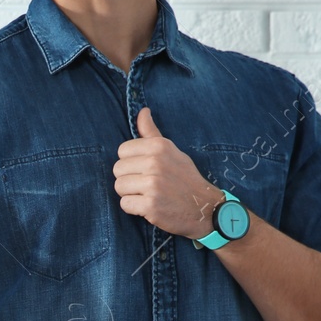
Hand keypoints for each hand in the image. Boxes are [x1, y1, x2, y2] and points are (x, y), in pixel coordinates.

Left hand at [114, 107, 226, 238]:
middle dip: (128, 178)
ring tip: (147, 194)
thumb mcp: (171, 150)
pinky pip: (125, 204)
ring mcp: (152, 184)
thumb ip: (151, 133)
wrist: (203, 206)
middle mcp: (155, 162)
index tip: (144, 169)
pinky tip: (148, 206)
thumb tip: (142, 111)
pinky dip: (134, 208)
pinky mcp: (150, 205)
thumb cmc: (184, 178)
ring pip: (119, 187)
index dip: (130, 162)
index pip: (122, 150)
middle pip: (117, 169)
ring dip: (130, 194)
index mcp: (159, 146)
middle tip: (145, 184)